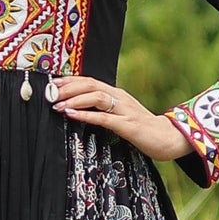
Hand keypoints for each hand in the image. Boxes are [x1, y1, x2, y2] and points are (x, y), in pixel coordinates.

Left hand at [50, 75, 192, 161]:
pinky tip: (71, 115)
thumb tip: (81, 109)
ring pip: (96, 96)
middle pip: (90, 84)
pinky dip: (85, 114)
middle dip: (68, 87)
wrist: (168, 138)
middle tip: (50, 93)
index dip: (71, 80)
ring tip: (57, 104)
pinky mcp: (128, 124)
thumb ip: (105, 110)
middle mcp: (120, 97)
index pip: (90, 81)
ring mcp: (125, 110)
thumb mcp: (121, 115)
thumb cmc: (142, 128)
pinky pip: (103, 117)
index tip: (53, 83)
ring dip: (74, 99)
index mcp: (117, 94)